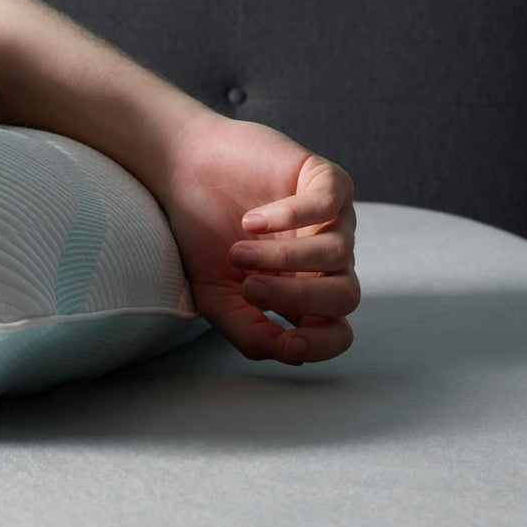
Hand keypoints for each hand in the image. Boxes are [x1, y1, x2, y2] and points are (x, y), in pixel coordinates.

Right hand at [161, 114, 358, 364]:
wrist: (181, 173)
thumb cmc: (201, 235)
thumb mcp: (215, 297)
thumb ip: (250, 333)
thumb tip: (291, 353)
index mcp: (303, 291)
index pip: (338, 331)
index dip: (322, 345)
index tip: (286, 341)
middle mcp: (325, 259)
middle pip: (345, 297)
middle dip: (297, 298)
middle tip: (249, 286)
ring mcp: (331, 220)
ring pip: (337, 254)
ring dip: (282, 258)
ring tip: (238, 250)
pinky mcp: (327, 179)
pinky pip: (329, 205)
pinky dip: (289, 216)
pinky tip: (252, 220)